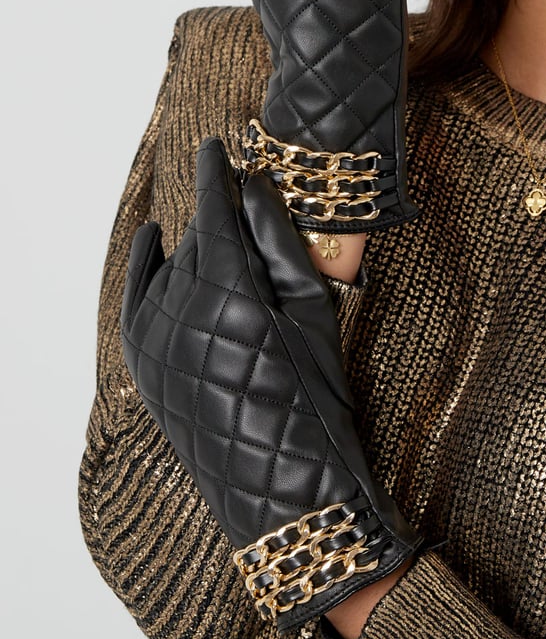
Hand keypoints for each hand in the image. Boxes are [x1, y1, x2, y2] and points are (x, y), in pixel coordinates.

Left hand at [120, 138, 420, 628]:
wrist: (283, 492)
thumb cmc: (315, 405)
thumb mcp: (314, 317)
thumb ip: (279, 245)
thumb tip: (253, 187)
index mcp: (230, 295)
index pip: (214, 213)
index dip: (215, 175)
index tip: (216, 146)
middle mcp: (181, 311)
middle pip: (195, 238)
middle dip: (214, 212)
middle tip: (233, 189)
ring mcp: (155, 339)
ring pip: (169, 267)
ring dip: (193, 246)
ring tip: (219, 236)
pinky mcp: (143, 363)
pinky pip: (138, 298)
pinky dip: (147, 269)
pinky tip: (154, 243)